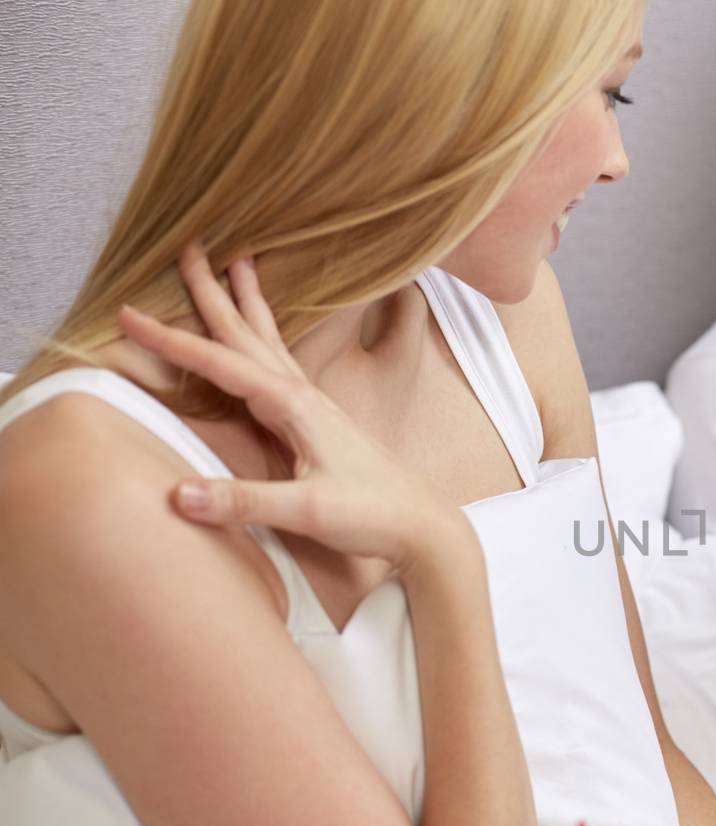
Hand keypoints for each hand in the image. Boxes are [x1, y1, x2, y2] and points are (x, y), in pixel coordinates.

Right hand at [117, 242, 465, 572]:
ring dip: (245, 303)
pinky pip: (279, 366)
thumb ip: (243, 502)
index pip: (220, 363)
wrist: (423, 526)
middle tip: (189, 246)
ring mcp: (313, 406)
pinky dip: (262, 341)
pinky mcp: (318, 421)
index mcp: (293, 406)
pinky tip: (261, 340)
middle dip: (214, 291)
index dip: (172, 339)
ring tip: (236, 262)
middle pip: (246, 333)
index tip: (127, 313)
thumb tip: (178, 495)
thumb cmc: (372, 515)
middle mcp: (303, 396)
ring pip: (267, 343)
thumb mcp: (306, 512)